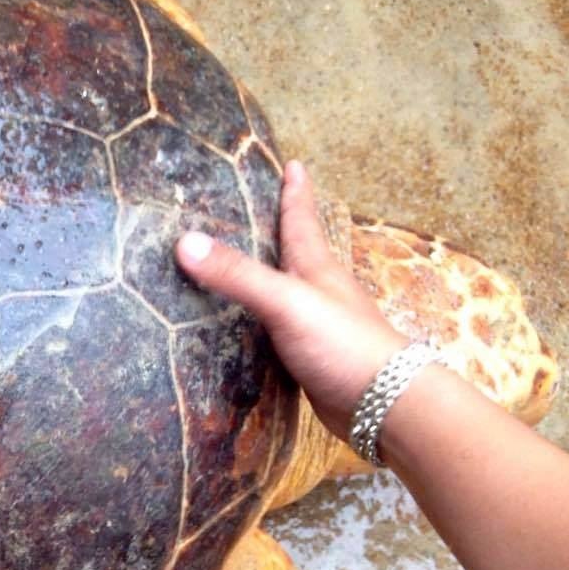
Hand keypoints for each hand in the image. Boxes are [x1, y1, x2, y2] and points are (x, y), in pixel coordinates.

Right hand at [175, 159, 407, 438]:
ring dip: (270, 278)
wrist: (384, 404)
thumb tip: (184, 242)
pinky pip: (279, 332)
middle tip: (262, 208)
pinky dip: (261, 324)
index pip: (303, 220)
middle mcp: (319, 292)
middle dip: (282, 229)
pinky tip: (246, 332)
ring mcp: (317, 327)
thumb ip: (238, 275)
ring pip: (287, 293)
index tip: (294, 165)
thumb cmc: (342, 342)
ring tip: (245, 266)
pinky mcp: (311, 360)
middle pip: (297, 252)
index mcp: (317, 269)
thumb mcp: (286, 301)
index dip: (296, 192)